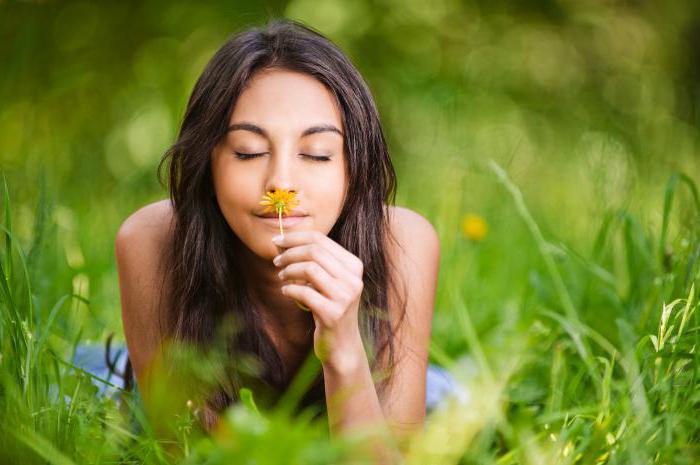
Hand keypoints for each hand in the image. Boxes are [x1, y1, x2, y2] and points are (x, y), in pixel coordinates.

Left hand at [272, 231, 364, 370]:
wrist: (342, 344)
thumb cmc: (329, 307)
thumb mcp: (327, 281)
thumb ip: (312, 261)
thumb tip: (280, 241)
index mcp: (354, 265)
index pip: (320, 239)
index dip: (294, 237)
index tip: (276, 240)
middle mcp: (353, 279)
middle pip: (314, 251)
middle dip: (289, 253)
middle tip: (276, 261)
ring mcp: (345, 296)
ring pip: (309, 268)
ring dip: (289, 270)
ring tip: (281, 276)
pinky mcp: (333, 313)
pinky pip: (304, 292)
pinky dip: (289, 289)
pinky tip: (285, 291)